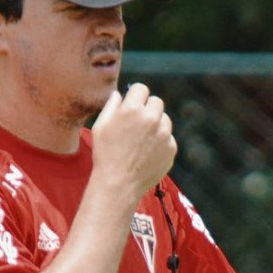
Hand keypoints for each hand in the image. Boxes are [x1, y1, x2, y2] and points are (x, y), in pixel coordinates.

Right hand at [91, 82, 175, 202]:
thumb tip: (120, 94)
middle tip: (137, 124)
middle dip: (148, 109)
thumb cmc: (105, 155)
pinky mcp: (171, 148)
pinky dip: (160, 142)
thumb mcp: (100, 126)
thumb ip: (111, 106)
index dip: (135, 97)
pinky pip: (168, 138)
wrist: (119, 184)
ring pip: (164, 119)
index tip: (132, 106)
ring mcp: (164, 134)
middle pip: (156, 102)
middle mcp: (152, 118)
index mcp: (133, 109)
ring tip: (141, 141)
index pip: (141, 89)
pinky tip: (147, 153)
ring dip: (156, 125)